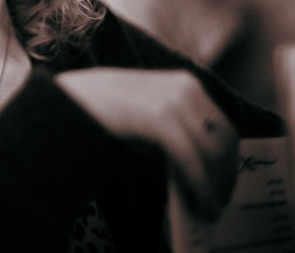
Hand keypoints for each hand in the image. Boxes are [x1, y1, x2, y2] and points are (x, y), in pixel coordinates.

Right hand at [55, 68, 237, 219]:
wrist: (66, 101)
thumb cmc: (104, 112)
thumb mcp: (148, 112)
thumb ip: (176, 129)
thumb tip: (203, 167)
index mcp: (185, 83)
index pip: (222, 126)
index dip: (228, 161)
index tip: (224, 186)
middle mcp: (184, 88)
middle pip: (223, 140)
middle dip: (224, 175)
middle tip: (218, 203)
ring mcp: (172, 101)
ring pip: (211, 151)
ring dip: (214, 186)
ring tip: (208, 210)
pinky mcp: (158, 117)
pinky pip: (190, 158)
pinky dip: (201, 186)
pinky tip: (202, 206)